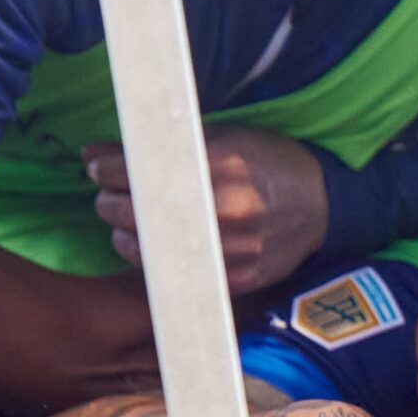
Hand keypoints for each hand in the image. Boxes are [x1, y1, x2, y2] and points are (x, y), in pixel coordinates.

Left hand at [87, 127, 329, 294]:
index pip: (140, 170)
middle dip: (110, 201)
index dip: (107, 168)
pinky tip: (149, 246)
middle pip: (136, 212)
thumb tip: (101, 151)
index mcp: (220, 165)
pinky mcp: (233, 279)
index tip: (95, 166)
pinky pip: (174, 275)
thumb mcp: (225, 137)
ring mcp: (229, 249)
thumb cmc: (269, 163)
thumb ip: (169, 144)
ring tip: (124, 222)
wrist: (322, 206)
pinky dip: (152, 260)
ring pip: (149, 249)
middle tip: (107, 195)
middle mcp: (223, 210)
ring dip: (124, 234)